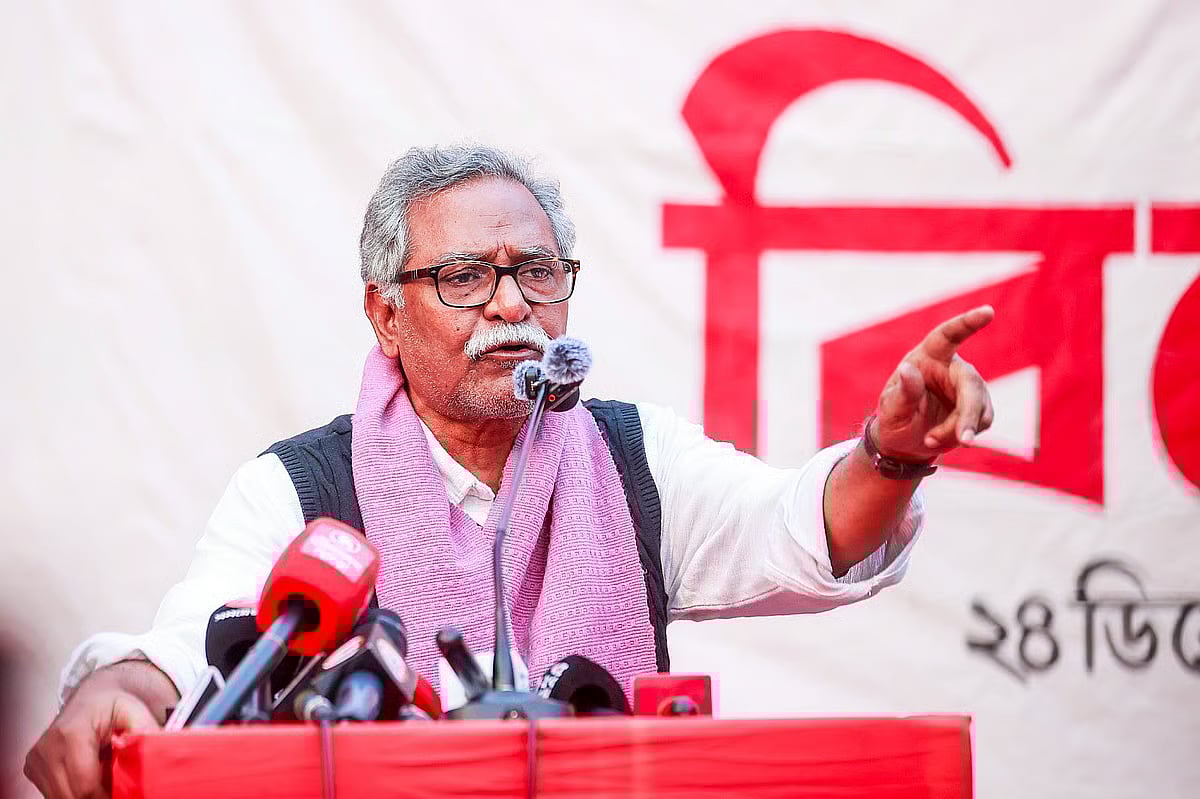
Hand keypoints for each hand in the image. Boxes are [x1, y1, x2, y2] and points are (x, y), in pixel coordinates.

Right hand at [24, 672, 158, 798]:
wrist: (90, 698)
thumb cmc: (111, 705)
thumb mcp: (134, 710)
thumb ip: (144, 730)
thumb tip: (158, 749)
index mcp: (71, 734)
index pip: (85, 784)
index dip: (107, 795)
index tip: (126, 793)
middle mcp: (46, 748)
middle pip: (72, 795)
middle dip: (99, 797)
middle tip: (119, 788)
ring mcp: (36, 760)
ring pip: (62, 797)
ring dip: (86, 795)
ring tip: (106, 779)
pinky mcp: (32, 769)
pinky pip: (55, 793)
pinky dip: (75, 791)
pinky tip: (91, 778)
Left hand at [872, 305, 994, 459]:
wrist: (906, 439)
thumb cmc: (896, 417)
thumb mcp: (892, 408)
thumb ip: (902, 392)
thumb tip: (908, 369)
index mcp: (928, 357)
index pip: (948, 335)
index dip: (968, 323)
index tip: (987, 312)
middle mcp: (953, 367)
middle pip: (971, 383)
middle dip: (968, 414)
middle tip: (964, 439)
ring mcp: (970, 387)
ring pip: (979, 408)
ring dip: (958, 430)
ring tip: (930, 439)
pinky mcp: (980, 406)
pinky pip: (981, 422)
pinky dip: (962, 435)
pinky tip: (941, 438)